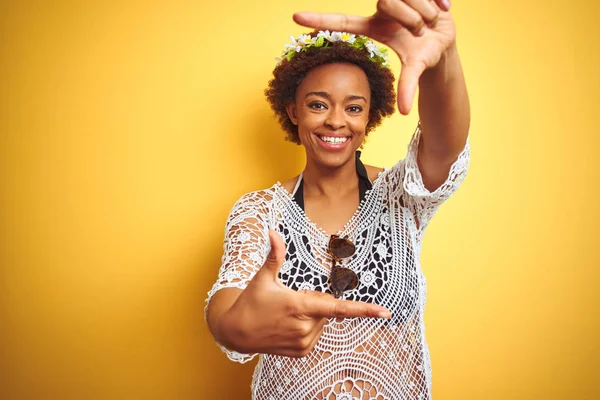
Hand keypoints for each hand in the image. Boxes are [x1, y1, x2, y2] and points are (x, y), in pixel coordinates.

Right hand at [219, 230, 390, 356]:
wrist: (236, 332)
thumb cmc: (251, 302)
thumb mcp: (263, 277)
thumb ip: (274, 255)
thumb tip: (273, 232)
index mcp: (299, 306)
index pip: (338, 308)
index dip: (364, 309)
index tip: (385, 312)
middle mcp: (305, 327)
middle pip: (327, 309)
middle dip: (315, 301)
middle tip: (291, 299)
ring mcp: (304, 342)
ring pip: (322, 322)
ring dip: (311, 316)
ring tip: (286, 314)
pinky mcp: (302, 351)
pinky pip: (316, 334)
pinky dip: (307, 328)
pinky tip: (287, 325)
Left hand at [293, 0, 456, 114]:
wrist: (445, 39)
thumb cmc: (424, 54)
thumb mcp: (416, 68)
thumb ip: (408, 86)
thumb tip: (403, 112)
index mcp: (374, 27)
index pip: (342, 21)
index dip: (320, 19)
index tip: (296, 17)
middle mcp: (381, 9)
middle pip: (387, 1)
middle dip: (409, 17)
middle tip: (420, 29)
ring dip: (422, 13)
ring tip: (430, 22)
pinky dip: (437, 3)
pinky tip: (442, 10)